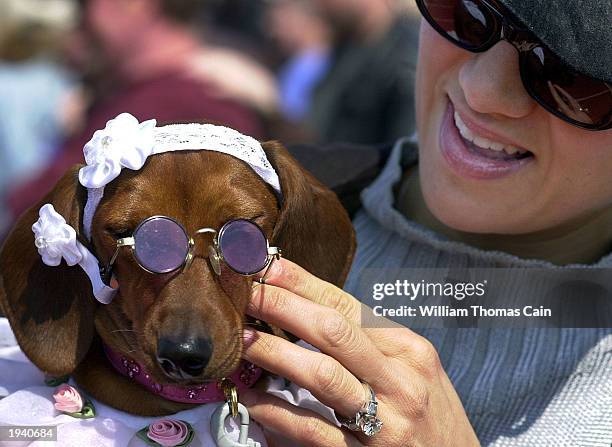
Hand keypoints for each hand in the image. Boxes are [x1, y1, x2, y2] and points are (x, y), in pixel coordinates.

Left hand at [240, 258, 479, 446]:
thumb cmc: (430, 415)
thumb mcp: (413, 369)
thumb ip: (370, 342)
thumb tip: (311, 310)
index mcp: (409, 349)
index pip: (348, 306)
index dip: (304, 285)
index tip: (268, 268)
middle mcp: (401, 378)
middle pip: (333, 331)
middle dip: (284, 307)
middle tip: (247, 293)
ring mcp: (386, 420)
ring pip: (321, 374)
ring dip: (275, 352)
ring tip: (242, 338)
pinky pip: (313, 430)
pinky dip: (277, 411)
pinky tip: (253, 396)